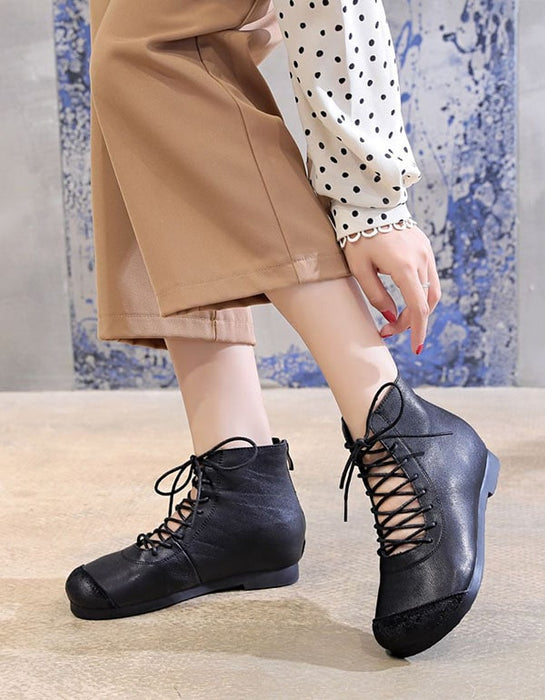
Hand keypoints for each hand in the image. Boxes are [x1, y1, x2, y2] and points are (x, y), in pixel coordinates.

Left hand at [341, 224, 440, 353]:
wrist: (369, 203)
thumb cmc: (358, 236)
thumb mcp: (360, 269)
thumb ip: (377, 296)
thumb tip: (391, 316)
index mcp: (404, 267)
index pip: (418, 308)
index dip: (417, 331)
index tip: (415, 348)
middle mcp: (421, 259)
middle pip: (427, 302)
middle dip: (412, 321)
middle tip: (388, 329)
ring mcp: (426, 252)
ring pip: (432, 290)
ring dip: (417, 308)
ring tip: (394, 316)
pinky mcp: (425, 247)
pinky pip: (428, 276)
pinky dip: (419, 292)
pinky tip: (401, 296)